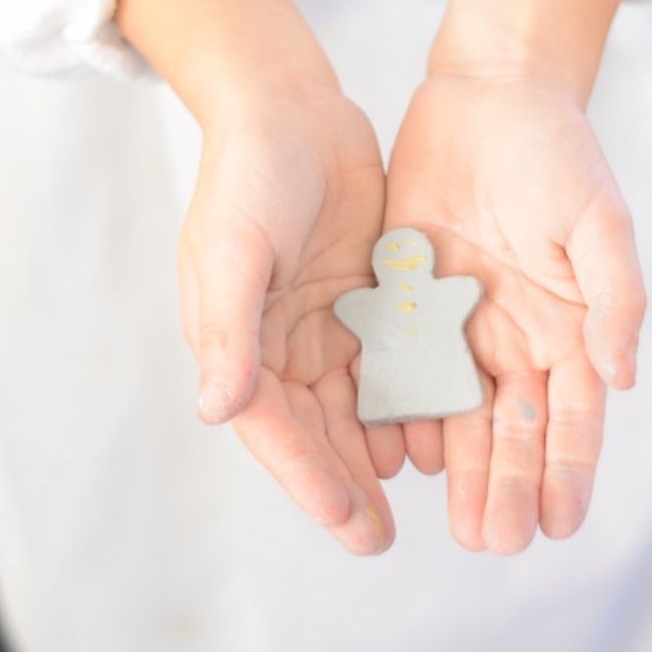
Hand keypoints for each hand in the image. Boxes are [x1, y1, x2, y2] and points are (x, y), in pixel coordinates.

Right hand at [180, 90, 401, 554]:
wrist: (292, 113)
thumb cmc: (250, 175)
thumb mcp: (234, 247)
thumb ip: (229, 327)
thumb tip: (216, 410)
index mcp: (237, 341)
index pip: (273, 427)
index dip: (309, 478)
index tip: (349, 524)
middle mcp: (278, 345)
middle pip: (315, 430)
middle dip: (345, 484)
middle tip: (378, 539)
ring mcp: (324, 326)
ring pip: (353, 406)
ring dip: (378, 451)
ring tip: (416, 497)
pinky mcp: (364, 303)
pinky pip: (387, 362)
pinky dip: (405, 398)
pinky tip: (435, 429)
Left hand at [384, 72, 645, 553]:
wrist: (488, 98)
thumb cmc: (555, 153)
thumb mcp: (598, 221)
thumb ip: (615, 298)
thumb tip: (624, 376)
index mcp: (568, 326)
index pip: (572, 415)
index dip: (568, 470)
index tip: (559, 524)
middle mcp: (515, 338)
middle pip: (514, 428)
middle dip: (510, 484)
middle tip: (498, 540)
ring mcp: (460, 325)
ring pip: (461, 412)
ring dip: (463, 467)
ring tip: (459, 518)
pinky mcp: (411, 303)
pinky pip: (406, 367)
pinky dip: (407, 410)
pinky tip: (403, 452)